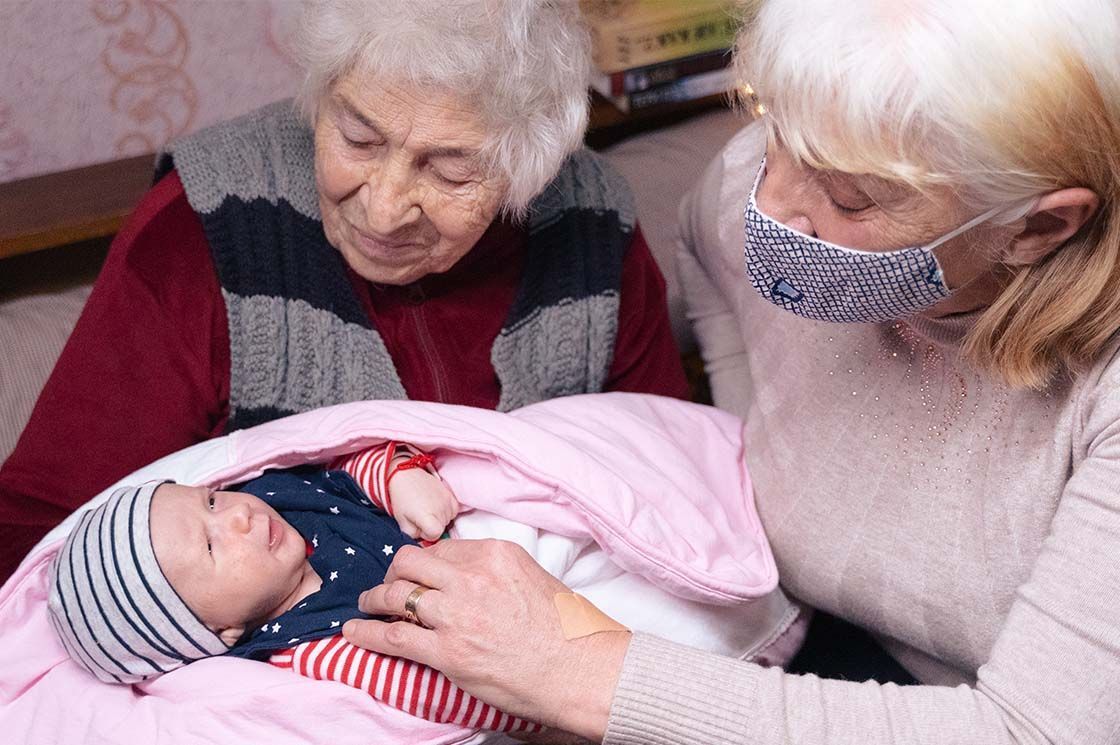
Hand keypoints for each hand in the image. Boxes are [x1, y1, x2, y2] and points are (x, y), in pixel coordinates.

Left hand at [342, 539, 630, 739]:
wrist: (581, 668)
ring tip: (367, 605)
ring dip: (375, 599)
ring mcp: (457, 614)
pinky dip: (366, 633)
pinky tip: (353, 631)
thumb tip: (468, 575)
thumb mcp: (533, 578)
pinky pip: (393, 637)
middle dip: (394, 573)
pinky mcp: (448, 652)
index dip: (423, 562)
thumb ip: (496, 572)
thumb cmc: (569, 629)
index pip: (441, 548)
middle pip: (410, 563)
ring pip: (395, 595)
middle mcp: (472, 577)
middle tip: (389, 586)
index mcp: (495, 554)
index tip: (416, 572)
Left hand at [388, 468, 458, 540]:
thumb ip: (412, 536)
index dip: (426, 534)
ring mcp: (447, 501)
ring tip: (427, 509)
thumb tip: (422, 540)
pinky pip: (453, 511)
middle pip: (442, 528)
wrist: (406, 475)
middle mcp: (440, 509)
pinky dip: (446, 511)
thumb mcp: (401, 522)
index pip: (435, 535)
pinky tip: (436, 506)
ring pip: (448, 520)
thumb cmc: (402, 499)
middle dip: (431, 526)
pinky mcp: (451, 494)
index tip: (419, 527)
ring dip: (439, 519)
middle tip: (420, 516)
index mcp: (427, 516)